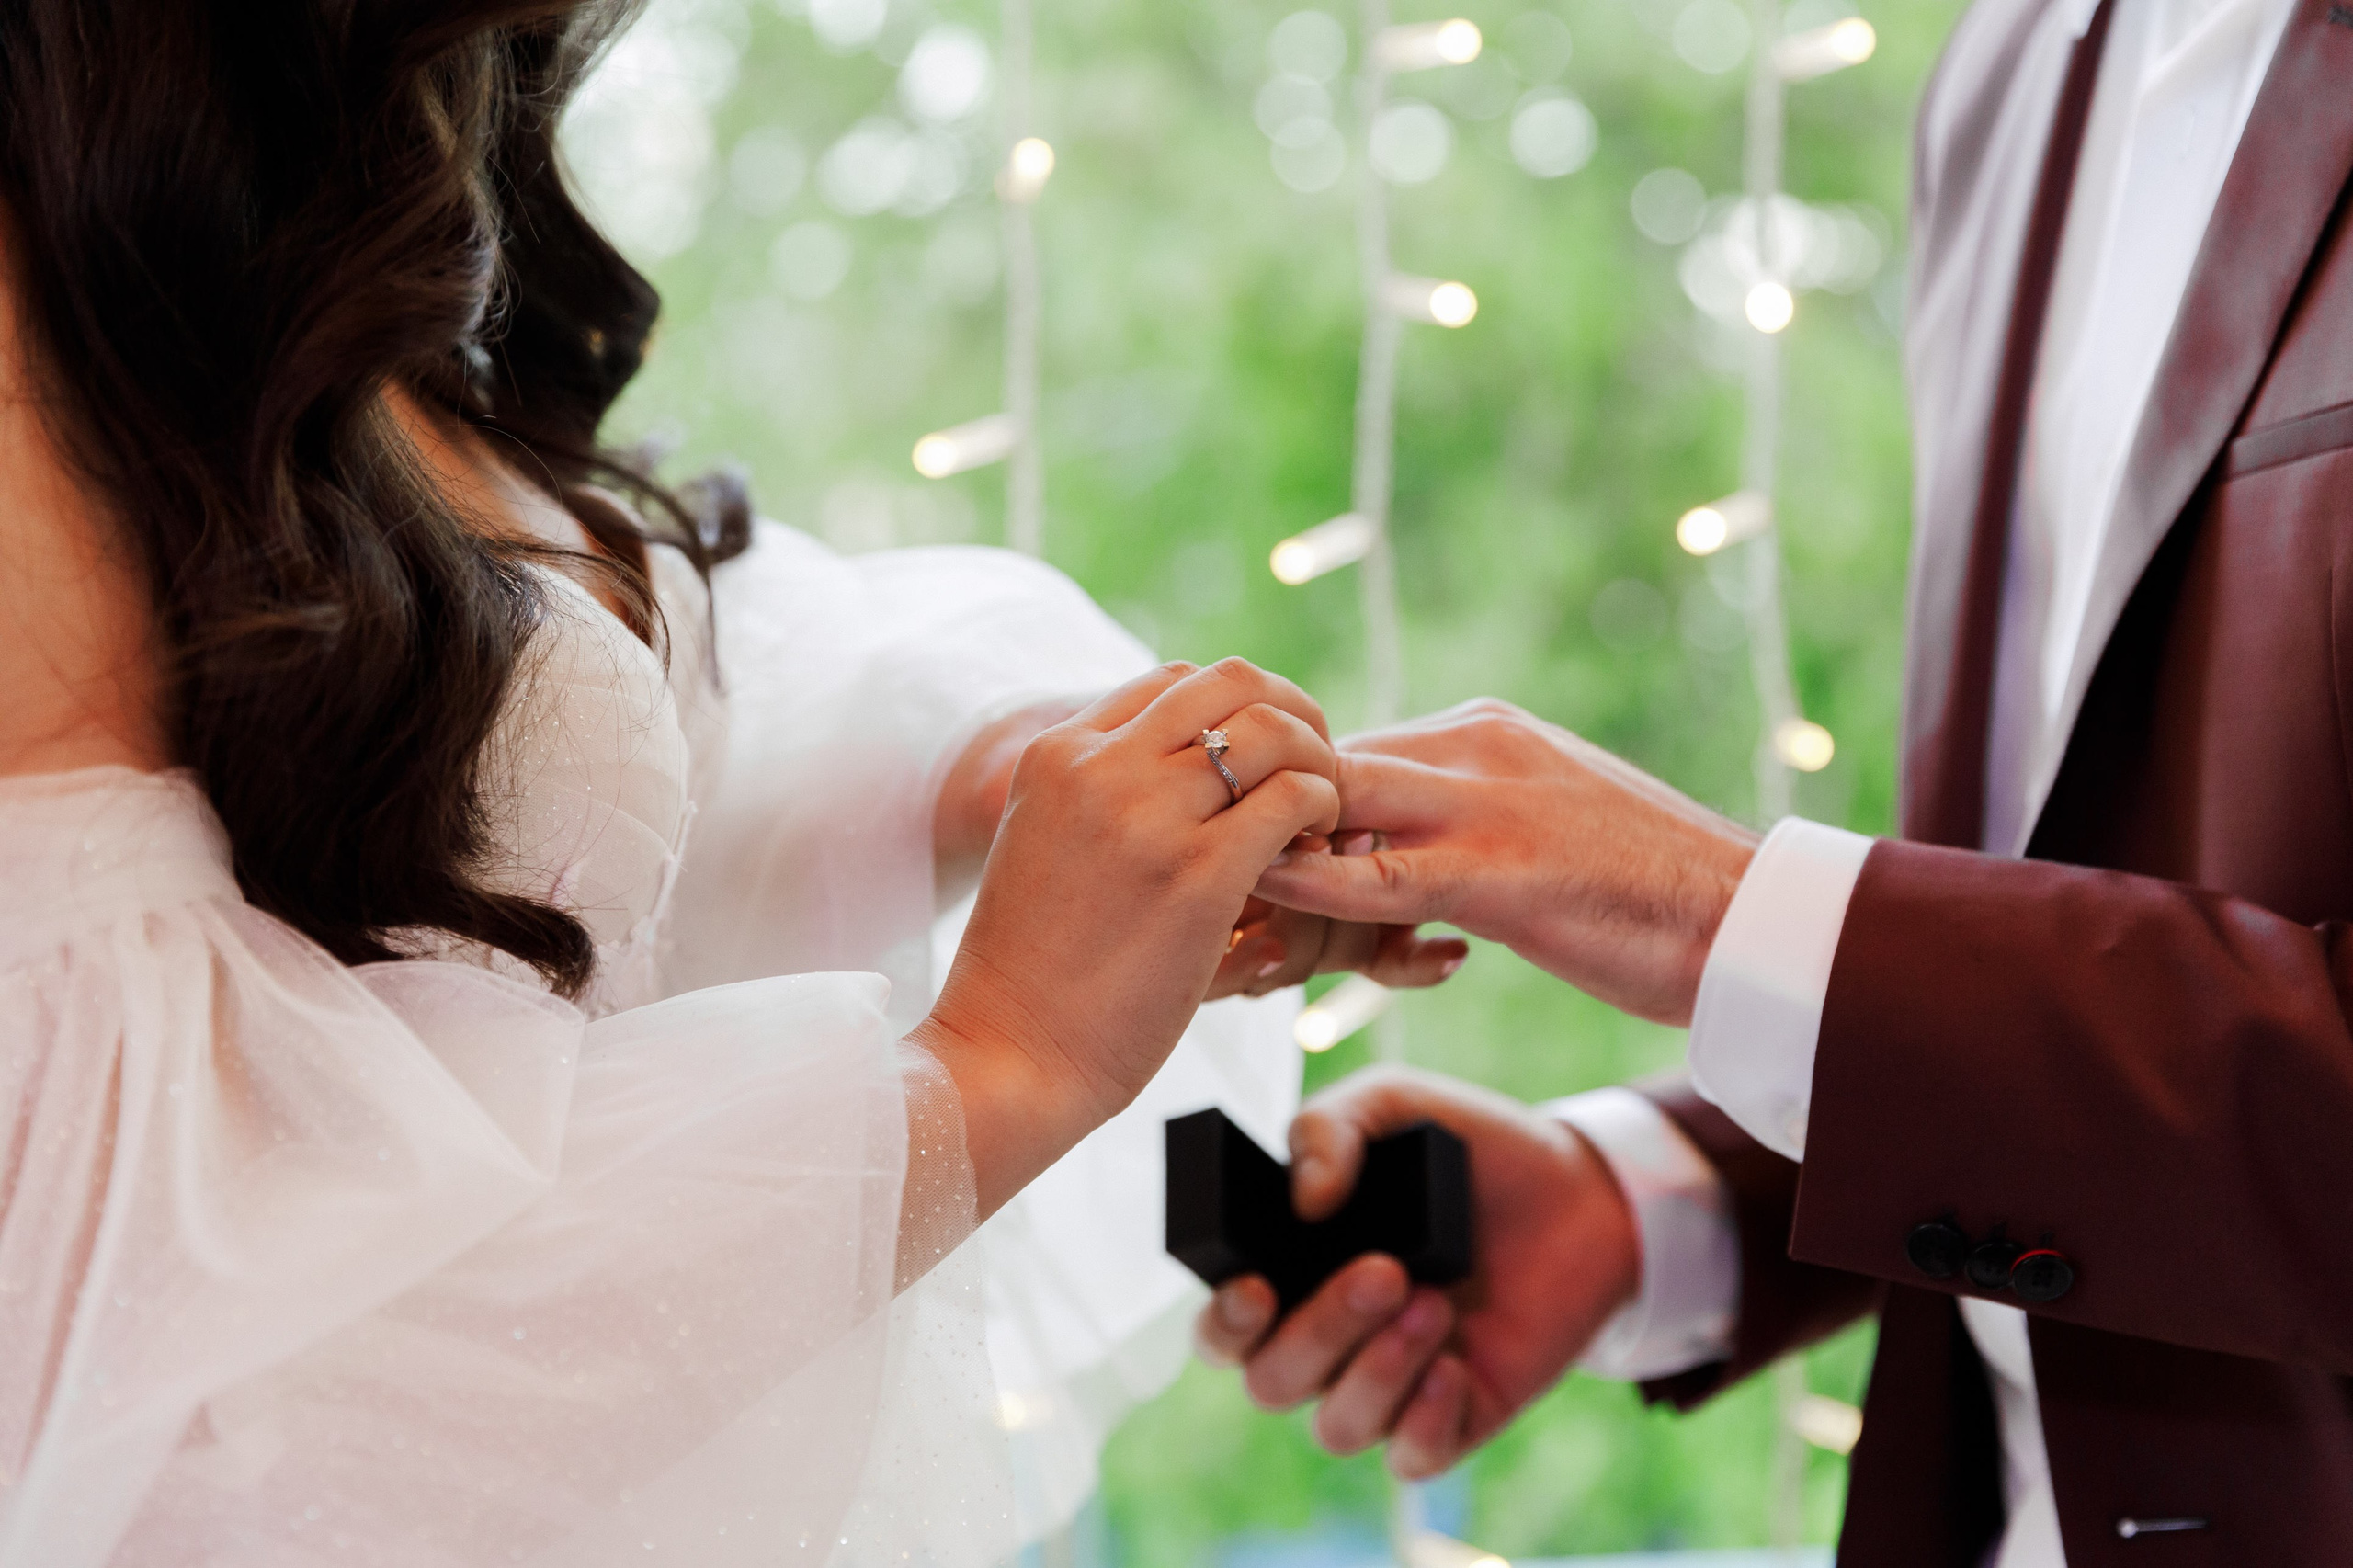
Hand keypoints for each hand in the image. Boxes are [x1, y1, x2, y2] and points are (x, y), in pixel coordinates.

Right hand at [916, 659, 1341, 1215]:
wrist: (1009, 1055)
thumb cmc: (1033, 973)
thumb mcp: (1042, 847)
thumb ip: (1099, 797)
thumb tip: (1186, 773)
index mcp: (1058, 754)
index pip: (1174, 684)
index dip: (1237, 712)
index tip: (1264, 761)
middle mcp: (1101, 768)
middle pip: (1232, 682)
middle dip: (1293, 714)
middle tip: (1315, 770)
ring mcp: (1149, 817)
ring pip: (1273, 731)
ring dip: (1317, 762)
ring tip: (1321, 819)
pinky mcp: (1199, 874)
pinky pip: (1294, 797)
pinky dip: (1323, 810)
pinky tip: (1316, 852)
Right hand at [1194, 1067, 1638, 1477]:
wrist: (1583, 1193)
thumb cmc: (1473, 1150)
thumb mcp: (1397, 1107)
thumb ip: (1329, 1126)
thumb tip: (1303, 1198)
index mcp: (1296, 1275)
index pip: (1224, 1330)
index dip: (1224, 1324)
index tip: (1255, 1289)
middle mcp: (1330, 1341)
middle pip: (1272, 1381)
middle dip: (1321, 1330)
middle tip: (1387, 1270)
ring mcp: (1390, 1385)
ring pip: (1337, 1425)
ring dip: (1379, 1369)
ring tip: (1437, 1301)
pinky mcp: (1453, 1419)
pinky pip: (1410, 1457)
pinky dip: (1425, 1419)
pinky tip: (1455, 1366)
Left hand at [1254, 700, 1758, 1025]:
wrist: (1749, 922)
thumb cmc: (1642, 895)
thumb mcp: (1532, 835)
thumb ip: (1455, 827)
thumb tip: (1377, 858)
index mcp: (1477, 732)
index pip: (1344, 754)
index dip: (1283, 806)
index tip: (1234, 848)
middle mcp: (1472, 746)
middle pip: (1325, 770)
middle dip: (1261, 822)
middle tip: (1210, 886)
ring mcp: (1488, 803)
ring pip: (1338, 809)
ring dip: (1271, 854)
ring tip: (1222, 911)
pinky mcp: (1502, 870)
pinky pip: (1382, 872)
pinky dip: (1316, 884)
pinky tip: (1268, 900)